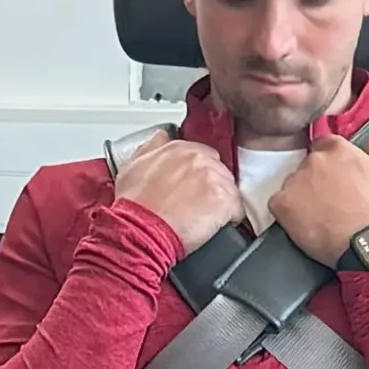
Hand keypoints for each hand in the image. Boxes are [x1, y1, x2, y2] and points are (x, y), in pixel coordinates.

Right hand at [111, 131, 243, 256]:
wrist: (139, 230)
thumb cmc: (134, 206)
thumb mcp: (132, 167)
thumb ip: (151, 148)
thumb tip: (160, 138)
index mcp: (180, 148)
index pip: (201, 155)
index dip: (196, 174)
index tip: (191, 187)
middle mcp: (200, 159)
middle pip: (218, 171)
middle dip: (209, 187)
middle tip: (195, 204)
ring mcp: (215, 179)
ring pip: (229, 189)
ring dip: (219, 203)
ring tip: (201, 218)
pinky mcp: (225, 201)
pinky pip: (237, 210)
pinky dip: (229, 219)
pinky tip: (213, 227)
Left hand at [267, 133, 368, 267]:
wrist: (366, 245)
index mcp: (339, 149)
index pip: (326, 144)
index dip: (331, 159)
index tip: (336, 174)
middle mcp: (314, 161)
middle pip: (309, 164)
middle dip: (317, 177)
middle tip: (329, 198)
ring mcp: (295, 182)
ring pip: (293, 183)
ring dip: (302, 193)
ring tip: (317, 212)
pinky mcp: (281, 204)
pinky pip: (278, 202)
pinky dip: (286, 210)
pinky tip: (302, 221)